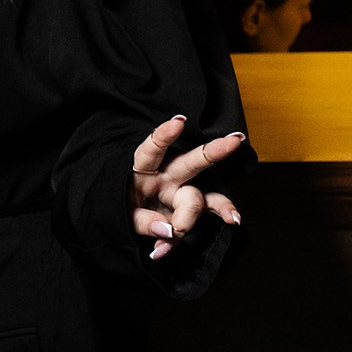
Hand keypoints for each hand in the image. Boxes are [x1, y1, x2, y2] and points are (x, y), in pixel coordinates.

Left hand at [129, 117, 245, 261]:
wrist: (125, 224)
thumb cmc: (120, 211)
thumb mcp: (116, 215)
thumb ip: (140, 221)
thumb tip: (166, 228)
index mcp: (141, 170)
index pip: (151, 151)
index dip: (163, 137)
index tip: (178, 122)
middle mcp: (166, 176)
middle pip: (190, 163)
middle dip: (212, 151)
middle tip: (234, 141)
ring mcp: (183, 190)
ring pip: (198, 197)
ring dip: (202, 211)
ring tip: (200, 225)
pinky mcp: (195, 205)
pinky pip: (212, 208)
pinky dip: (220, 216)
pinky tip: (233, 219)